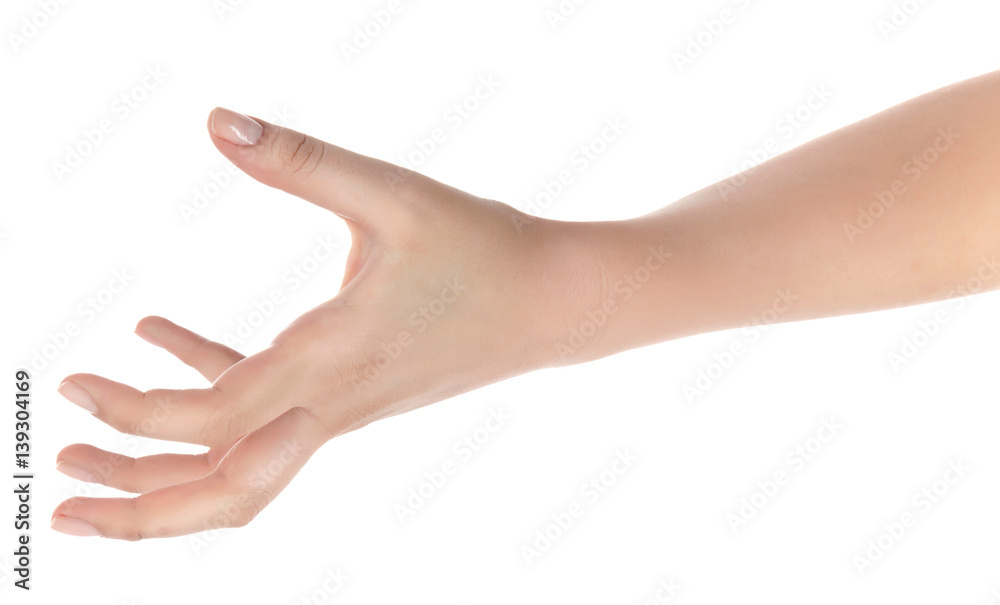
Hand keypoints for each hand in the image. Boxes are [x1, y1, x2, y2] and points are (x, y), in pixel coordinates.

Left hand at [51, 108, 599, 538]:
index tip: (79, 382)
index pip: (213, 420)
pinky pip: (269, 418)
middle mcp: (329, 404)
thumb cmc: (483, 250)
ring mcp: (340, 409)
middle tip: (63, 495)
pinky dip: (210, 393)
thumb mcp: (392, 196)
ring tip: (93, 454)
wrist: (552, 303)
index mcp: (331, 362)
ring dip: (169, 478)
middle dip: (140, 511)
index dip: (136, 414)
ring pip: (245, 473)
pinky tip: (162, 337)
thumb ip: (301, 162)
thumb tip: (218, 122)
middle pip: (225, 494)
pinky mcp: (350, 393)